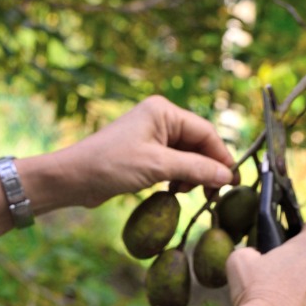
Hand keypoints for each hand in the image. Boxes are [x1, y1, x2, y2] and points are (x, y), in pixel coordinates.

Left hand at [33, 95, 236, 210]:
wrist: (73, 178)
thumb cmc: (110, 165)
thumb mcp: (157, 166)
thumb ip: (196, 168)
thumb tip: (227, 176)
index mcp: (163, 111)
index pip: (205, 132)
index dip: (221, 157)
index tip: (232, 182)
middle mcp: (159, 119)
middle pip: (198, 144)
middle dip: (206, 168)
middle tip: (212, 194)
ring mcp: (151, 136)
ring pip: (187, 156)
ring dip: (191, 175)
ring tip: (184, 192)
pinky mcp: (144, 154)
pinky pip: (173, 164)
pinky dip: (177, 178)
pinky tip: (172, 191)